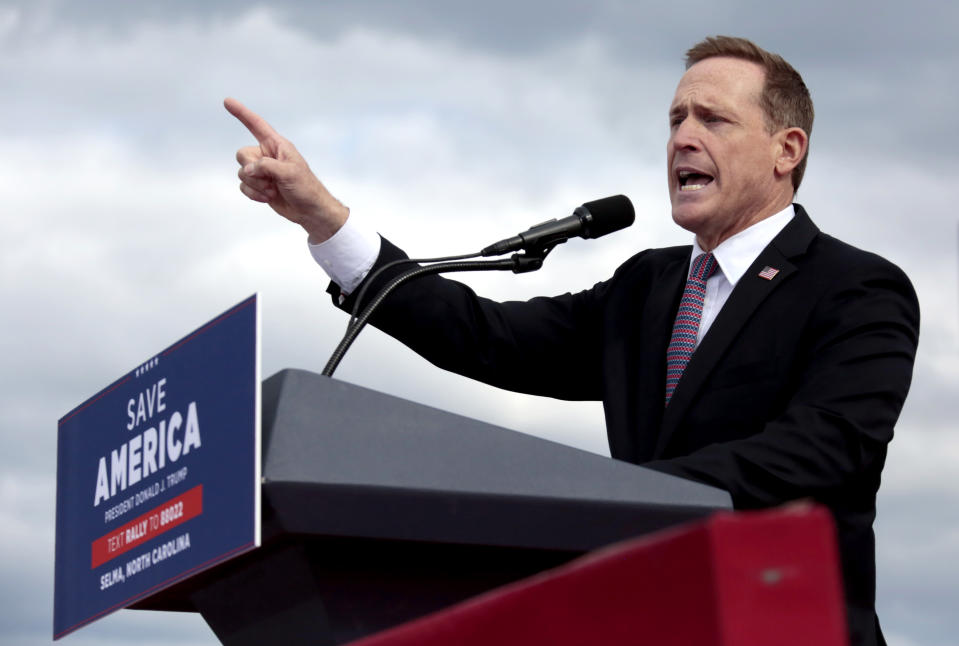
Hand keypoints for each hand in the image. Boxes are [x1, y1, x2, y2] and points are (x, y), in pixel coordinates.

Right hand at [224, 97, 348, 241]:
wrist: (309, 211)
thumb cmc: (306, 188)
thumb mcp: (289, 172)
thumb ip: (266, 166)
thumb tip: (247, 170)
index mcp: (277, 145)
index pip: (256, 125)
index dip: (242, 113)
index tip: (227, 101)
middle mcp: (267, 155)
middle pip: (242, 155)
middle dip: (252, 171)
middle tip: (270, 180)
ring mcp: (262, 172)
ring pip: (242, 173)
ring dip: (256, 185)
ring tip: (273, 190)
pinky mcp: (259, 186)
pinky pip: (243, 186)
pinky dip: (253, 194)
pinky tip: (267, 198)